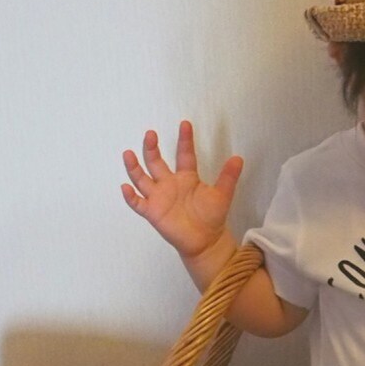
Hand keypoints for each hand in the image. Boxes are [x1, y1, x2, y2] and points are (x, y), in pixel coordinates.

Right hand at [121, 120, 243, 258]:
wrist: (206, 241)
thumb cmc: (212, 216)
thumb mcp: (222, 195)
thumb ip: (228, 177)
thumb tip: (239, 158)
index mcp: (187, 177)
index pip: (184, 155)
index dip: (185, 140)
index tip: (185, 124)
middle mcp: (169, 183)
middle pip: (156, 162)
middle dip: (152, 148)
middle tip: (151, 134)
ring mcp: (159, 197)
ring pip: (142, 179)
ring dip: (134, 167)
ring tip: (128, 154)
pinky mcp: (152, 212)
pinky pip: (138, 203)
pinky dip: (130, 196)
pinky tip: (125, 187)